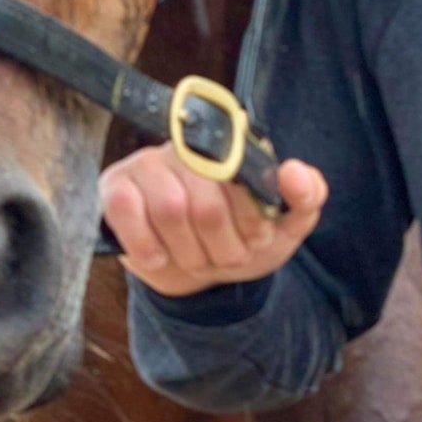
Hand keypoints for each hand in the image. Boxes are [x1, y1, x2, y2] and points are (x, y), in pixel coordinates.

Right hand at [98, 142, 327, 297]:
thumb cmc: (242, 240)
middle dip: (222, 247)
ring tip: (197, 257)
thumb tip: (293, 172)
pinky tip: (160, 256)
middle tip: (226, 256)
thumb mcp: (284, 225)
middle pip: (207, 204)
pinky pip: (125, 211)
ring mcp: (148, 163)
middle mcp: (188, 144)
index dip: (253, 221)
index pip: (245, 175)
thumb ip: (305, 197)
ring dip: (189, 253)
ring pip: (170, 211)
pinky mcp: (116, 186)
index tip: (256, 239)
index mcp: (232, 145)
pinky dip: (146, 245)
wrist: (198, 276)